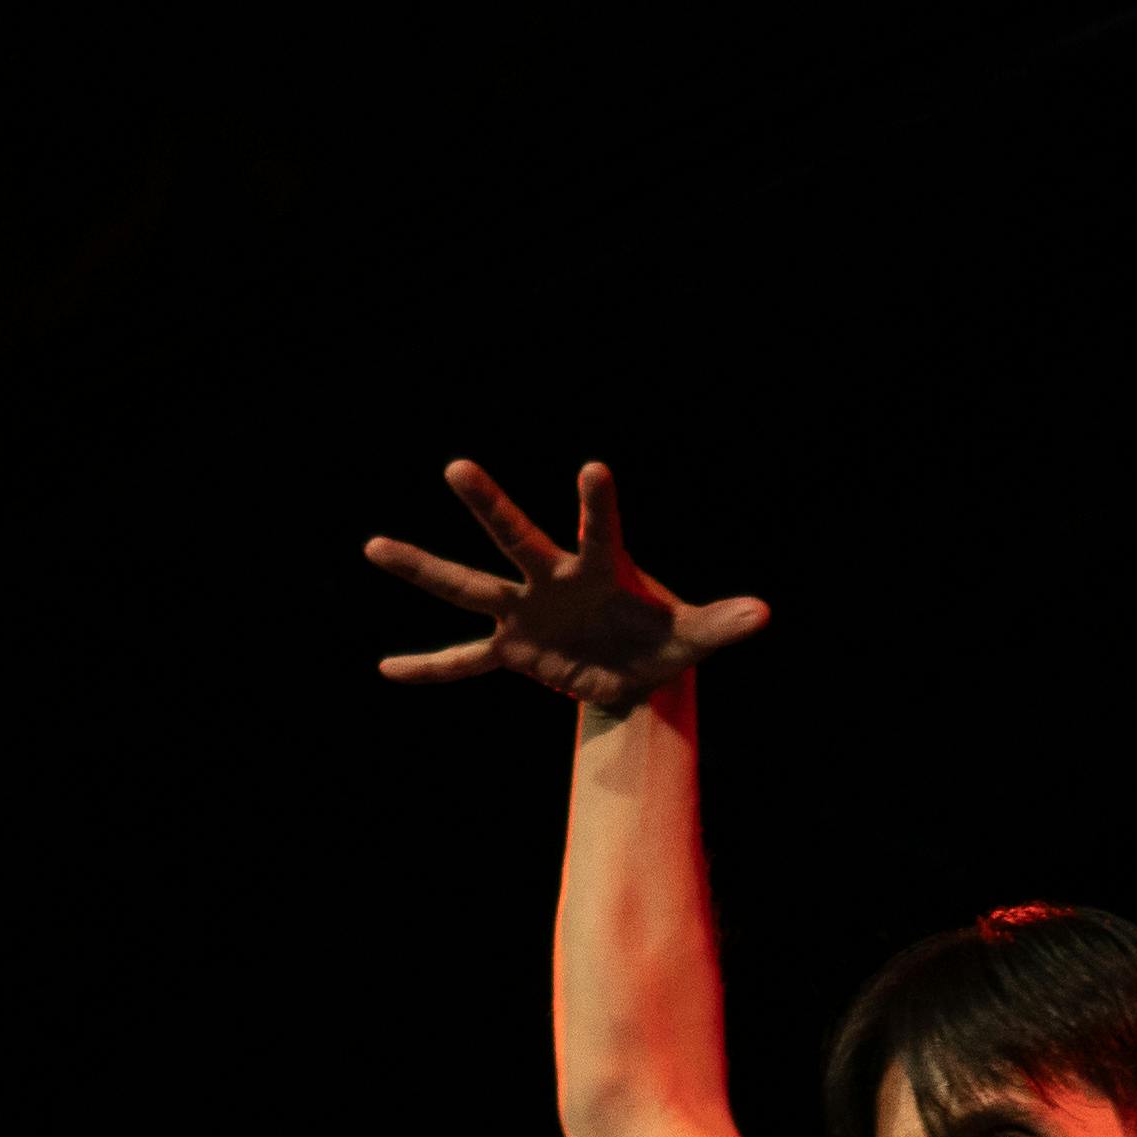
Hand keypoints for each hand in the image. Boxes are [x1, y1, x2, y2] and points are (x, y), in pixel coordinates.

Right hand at [366, 455, 771, 706]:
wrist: (633, 665)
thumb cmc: (662, 637)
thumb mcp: (695, 637)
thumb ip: (723, 622)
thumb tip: (763, 614)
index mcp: (600, 567)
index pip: (599, 529)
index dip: (598, 503)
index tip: (593, 468)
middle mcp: (552, 580)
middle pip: (515, 538)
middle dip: (489, 507)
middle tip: (456, 466)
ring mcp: (524, 613)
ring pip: (467, 587)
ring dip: (422, 568)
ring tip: (373, 546)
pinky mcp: (511, 651)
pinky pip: (462, 662)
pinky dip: (429, 669)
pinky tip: (387, 670)